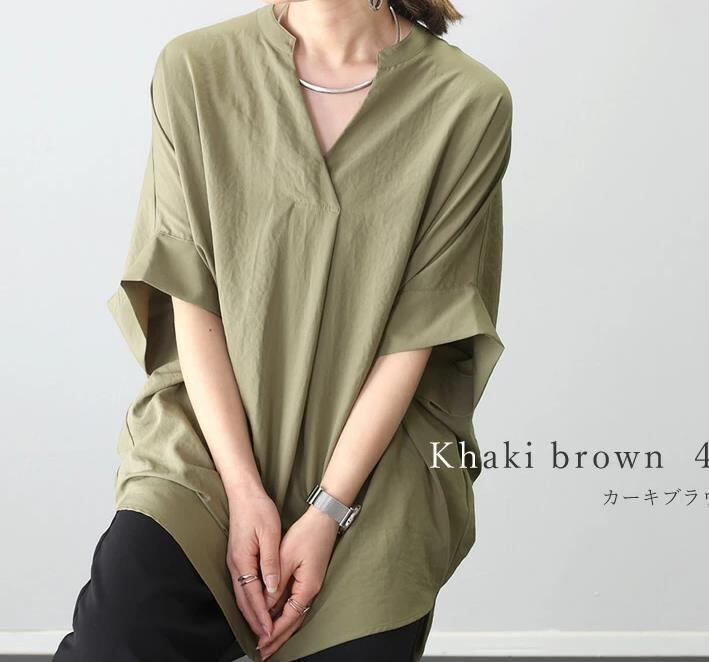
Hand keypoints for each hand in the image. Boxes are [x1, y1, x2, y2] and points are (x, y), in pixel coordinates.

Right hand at [226, 483, 282, 641]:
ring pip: (241, 595)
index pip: (252, 596)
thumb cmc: (258, 510)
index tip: (270, 631)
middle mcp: (235, 564)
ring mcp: (234, 562)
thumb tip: (272, 588)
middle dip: (254, 621)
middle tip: (265, 639)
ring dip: (251, 613)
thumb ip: (271, 562)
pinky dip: (249, 600)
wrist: (244, 493)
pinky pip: (242, 586)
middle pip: (242, 600)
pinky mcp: (238, 557)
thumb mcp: (270, 534)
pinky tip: (257, 605)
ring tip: (262, 628)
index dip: (261, 615)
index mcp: (242, 560)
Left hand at [256, 506, 339, 659]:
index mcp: (307, 587)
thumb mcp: (286, 557)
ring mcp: (311, 585)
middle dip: (277, 638)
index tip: (260, 642)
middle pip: (293, 622)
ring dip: (281, 629)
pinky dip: (286, 615)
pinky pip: (296, 603)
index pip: (288, 618)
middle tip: (263, 652)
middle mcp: (311, 590)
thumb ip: (275, 583)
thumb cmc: (307, 534)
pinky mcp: (309, 579)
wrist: (324, 519)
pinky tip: (277, 618)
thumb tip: (265, 604)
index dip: (273, 632)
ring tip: (268, 642)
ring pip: (294, 614)